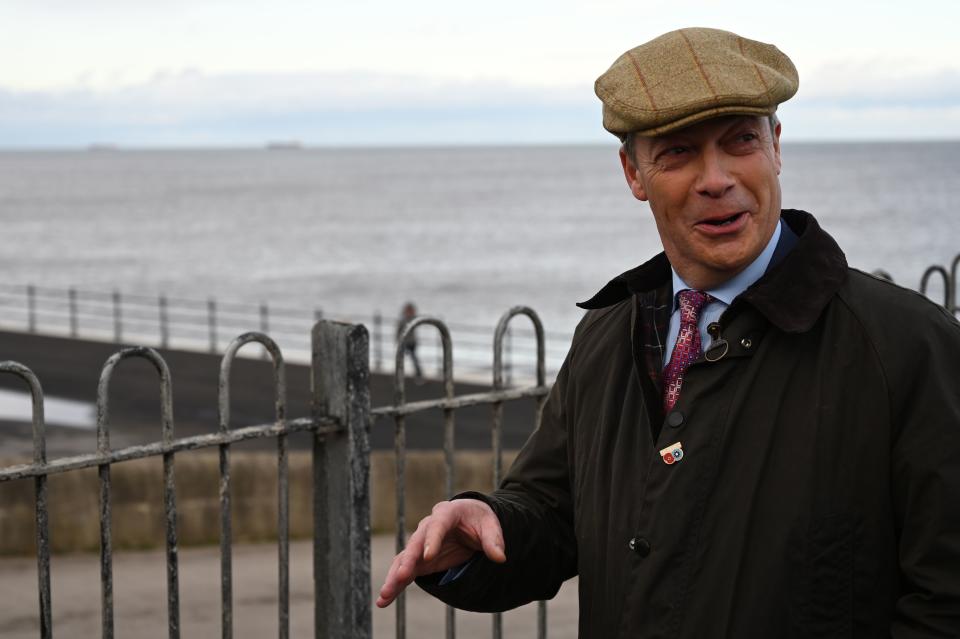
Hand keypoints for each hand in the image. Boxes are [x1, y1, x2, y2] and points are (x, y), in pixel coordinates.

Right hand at [375, 498, 505, 607]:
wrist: (470, 520)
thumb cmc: (479, 520)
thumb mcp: (491, 525)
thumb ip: (494, 540)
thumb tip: (500, 557)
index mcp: (446, 513)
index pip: (438, 525)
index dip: (433, 540)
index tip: (429, 556)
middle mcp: (428, 527)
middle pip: (416, 543)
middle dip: (408, 560)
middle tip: (402, 576)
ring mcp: (421, 544)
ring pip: (405, 559)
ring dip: (395, 577)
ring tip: (384, 595)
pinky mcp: (419, 559)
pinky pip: (404, 571)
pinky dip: (395, 584)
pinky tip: (384, 599)